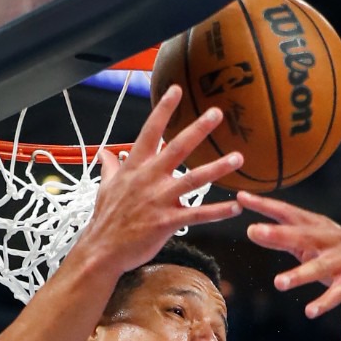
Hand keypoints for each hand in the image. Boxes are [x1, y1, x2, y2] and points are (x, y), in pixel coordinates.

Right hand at [77, 86, 245, 272]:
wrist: (102, 250)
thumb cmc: (106, 219)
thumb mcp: (106, 188)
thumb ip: (110, 168)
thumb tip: (104, 152)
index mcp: (134, 167)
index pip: (150, 132)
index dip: (163, 110)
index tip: (176, 90)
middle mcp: (148, 179)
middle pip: (177, 148)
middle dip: (198, 129)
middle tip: (217, 113)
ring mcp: (159, 200)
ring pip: (193, 179)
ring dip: (217, 168)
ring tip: (238, 158)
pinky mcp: (167, 221)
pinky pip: (198, 214)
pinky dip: (218, 211)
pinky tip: (235, 206)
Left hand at [238, 192, 340, 318]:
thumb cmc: (335, 258)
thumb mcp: (310, 246)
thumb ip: (283, 239)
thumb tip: (252, 230)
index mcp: (318, 227)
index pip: (288, 213)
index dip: (265, 205)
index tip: (242, 198)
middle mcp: (332, 239)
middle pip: (303, 235)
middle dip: (279, 233)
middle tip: (253, 231)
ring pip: (320, 266)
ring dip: (300, 275)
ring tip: (279, 284)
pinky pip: (338, 292)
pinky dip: (324, 302)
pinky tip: (310, 312)